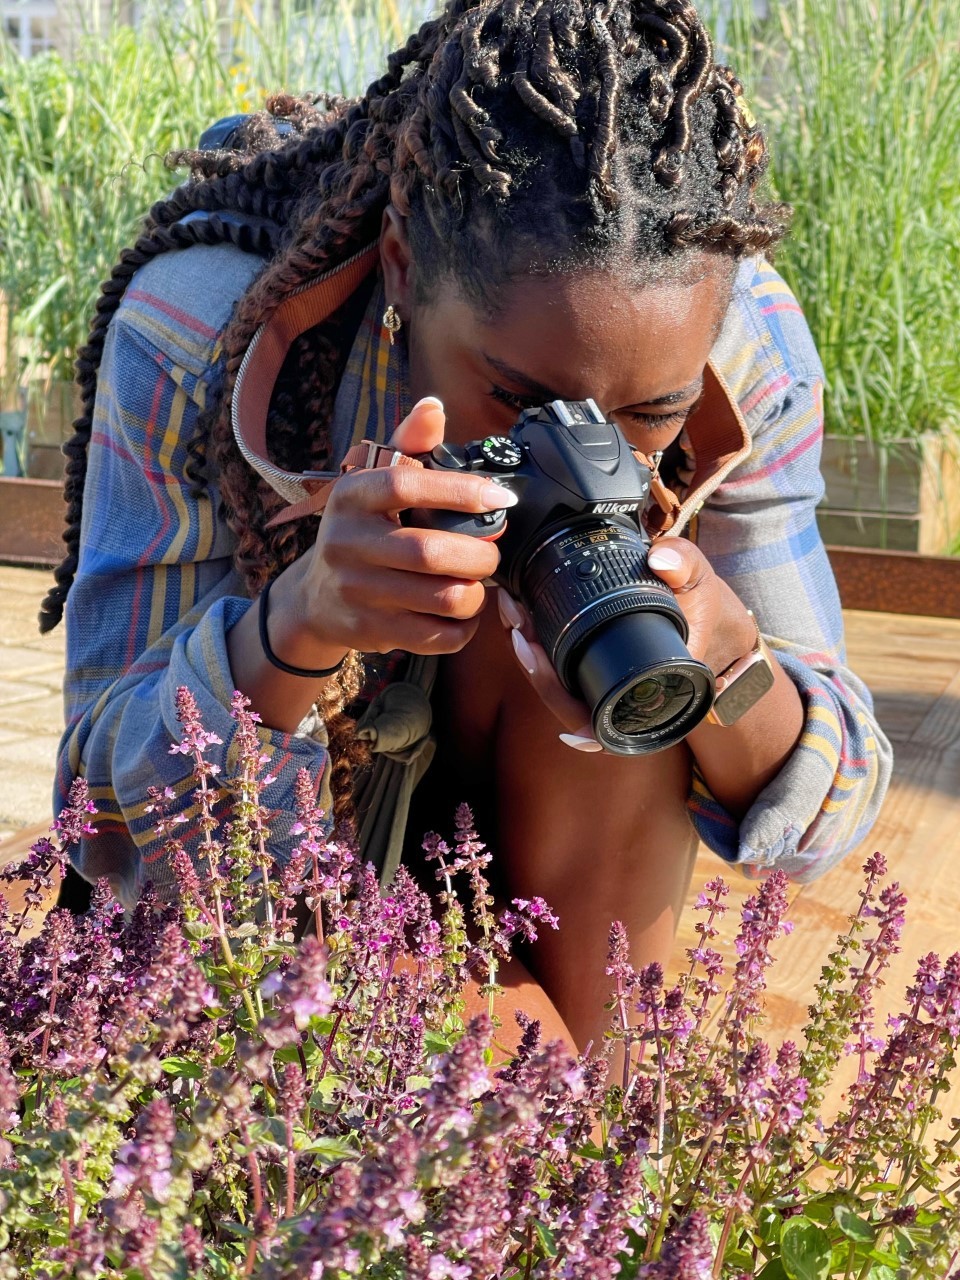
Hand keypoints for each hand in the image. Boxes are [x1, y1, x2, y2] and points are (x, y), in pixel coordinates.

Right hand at [291, 397, 515, 657]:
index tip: (500, 497)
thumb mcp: (374, 482)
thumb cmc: (360, 530)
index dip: (459, 490)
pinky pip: (436, 635)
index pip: (406, 485)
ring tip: (477, 584)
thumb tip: (433, 407)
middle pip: (431, 552)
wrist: (315, 597)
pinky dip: (463, 628)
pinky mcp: (368, 629)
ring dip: (475, 594)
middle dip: (479, 555)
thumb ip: (408, 446)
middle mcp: (347, 542)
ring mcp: (355, 590)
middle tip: (491, 554)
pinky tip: (462, 614)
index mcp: (352, 496)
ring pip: (441, 598)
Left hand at [496, 535, 756, 750]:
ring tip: (515, 612)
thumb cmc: (715, 617)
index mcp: (648, 699)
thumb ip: (685, 564)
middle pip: (562, 702)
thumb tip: (659, 556)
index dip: (550, 690)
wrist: (729, 636)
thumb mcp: (704, 584)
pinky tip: (527, 622)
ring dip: (531, 654)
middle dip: (530, 661)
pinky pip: (567, 677)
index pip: (585, 716)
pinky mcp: (606, 680)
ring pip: (560, 690)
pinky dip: (545, 651)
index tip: (527, 649)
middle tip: (514, 618)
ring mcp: (615, 695)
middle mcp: (628, 708)